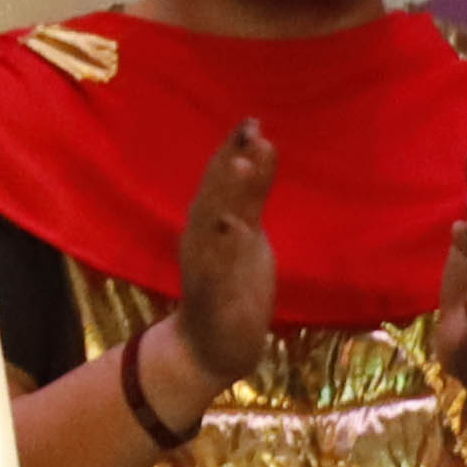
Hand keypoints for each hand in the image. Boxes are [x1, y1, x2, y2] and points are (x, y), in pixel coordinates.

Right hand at [165, 116, 281, 403]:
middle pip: (214, 196)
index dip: (234, 151)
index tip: (252, 122)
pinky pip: (218, 270)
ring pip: (213, 227)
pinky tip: (234, 228)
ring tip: (242, 167)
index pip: (220, 181)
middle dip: (230, 166)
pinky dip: (224, 249)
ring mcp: (206, 269)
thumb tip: (264, 143)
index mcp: (209, 223)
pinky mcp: (215, 298)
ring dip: (226, 196)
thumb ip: (253, 192)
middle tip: (249, 134)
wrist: (212, 345)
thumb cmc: (233, 283)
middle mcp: (201, 239)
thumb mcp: (248, 232)